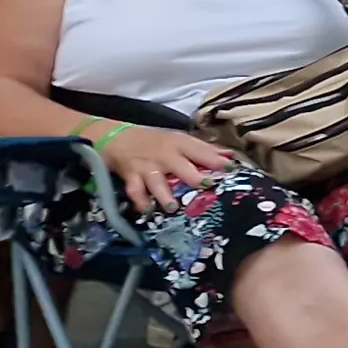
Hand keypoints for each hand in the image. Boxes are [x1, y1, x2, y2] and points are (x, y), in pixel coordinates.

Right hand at [98, 126, 231, 214]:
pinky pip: (135, 191)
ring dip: (164, 195)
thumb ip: (205, 149)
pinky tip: (148, 210)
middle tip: (206, 186)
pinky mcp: (131, 176)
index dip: (216, 160)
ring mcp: (147, 166)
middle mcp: (164, 155)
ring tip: (173, 207)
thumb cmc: (155, 141)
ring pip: (157, 182)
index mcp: (180, 144)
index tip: (231, 169)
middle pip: (181, 167)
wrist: (116, 137)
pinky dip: (140, 201)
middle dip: (193, 177)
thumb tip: (231, 156)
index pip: (201, 151)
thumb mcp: (179, 140)